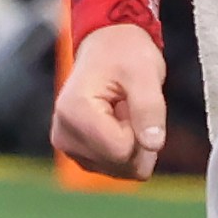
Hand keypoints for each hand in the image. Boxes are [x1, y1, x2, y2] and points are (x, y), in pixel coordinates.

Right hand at [52, 23, 166, 179]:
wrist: (107, 47)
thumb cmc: (124, 53)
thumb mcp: (144, 71)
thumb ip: (149, 107)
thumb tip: (154, 144)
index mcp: (74, 112)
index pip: (121, 149)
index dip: (139, 129)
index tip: (131, 102)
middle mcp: (64, 134)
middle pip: (120, 164)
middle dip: (137, 139)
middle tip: (129, 106)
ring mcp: (68, 147)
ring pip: (121, 170)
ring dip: (132, 143)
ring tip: (122, 111)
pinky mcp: (78, 154)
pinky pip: (116, 168)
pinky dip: (125, 148)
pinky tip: (117, 121)